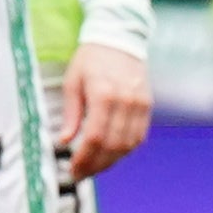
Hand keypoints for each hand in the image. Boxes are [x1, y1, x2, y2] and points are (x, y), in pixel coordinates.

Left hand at [55, 39, 155, 178]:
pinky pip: (139, 136)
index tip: (74, 169)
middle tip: (82, 174)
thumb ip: (71, 114)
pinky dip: (125, 150)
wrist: (119, 38)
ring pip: (128, 145)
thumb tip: (65, 140)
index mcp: (104, 93)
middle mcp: (125, 101)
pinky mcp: (147, 105)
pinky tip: (112, 155)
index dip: (84, 158)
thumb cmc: (92, 59)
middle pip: (113, 145)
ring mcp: (140, 104)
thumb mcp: (72, 82)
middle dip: (96, 165)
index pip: (96, 137)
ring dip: (111, 161)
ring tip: (94, 168)